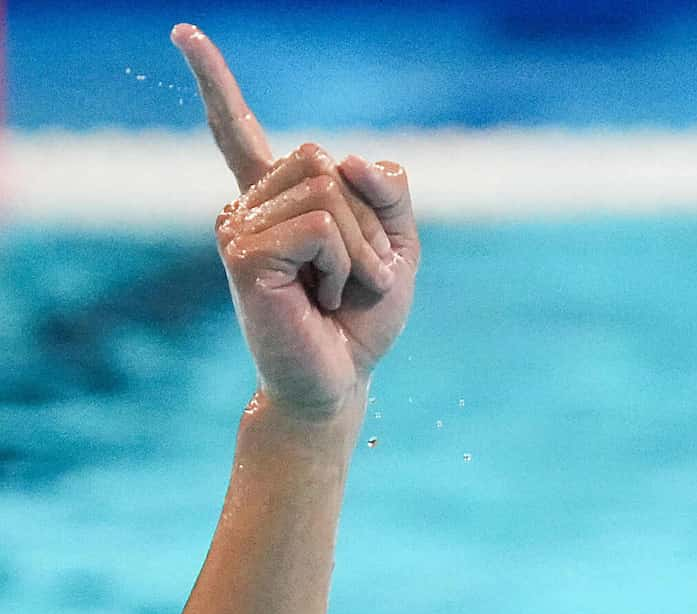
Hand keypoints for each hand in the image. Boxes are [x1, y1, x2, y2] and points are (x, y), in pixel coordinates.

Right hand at [175, 23, 417, 423]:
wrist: (342, 379)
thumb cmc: (363, 318)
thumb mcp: (396, 248)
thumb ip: (387, 193)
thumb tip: (345, 156)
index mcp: (277, 198)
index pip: (235, 129)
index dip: (213, 80)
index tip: (183, 32)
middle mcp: (248, 205)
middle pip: (324, 161)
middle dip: (367, 222)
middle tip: (354, 274)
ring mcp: (239, 226)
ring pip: (327, 193)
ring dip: (360, 249)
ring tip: (339, 289)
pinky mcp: (243, 253)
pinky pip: (321, 227)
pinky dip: (345, 263)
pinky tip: (325, 295)